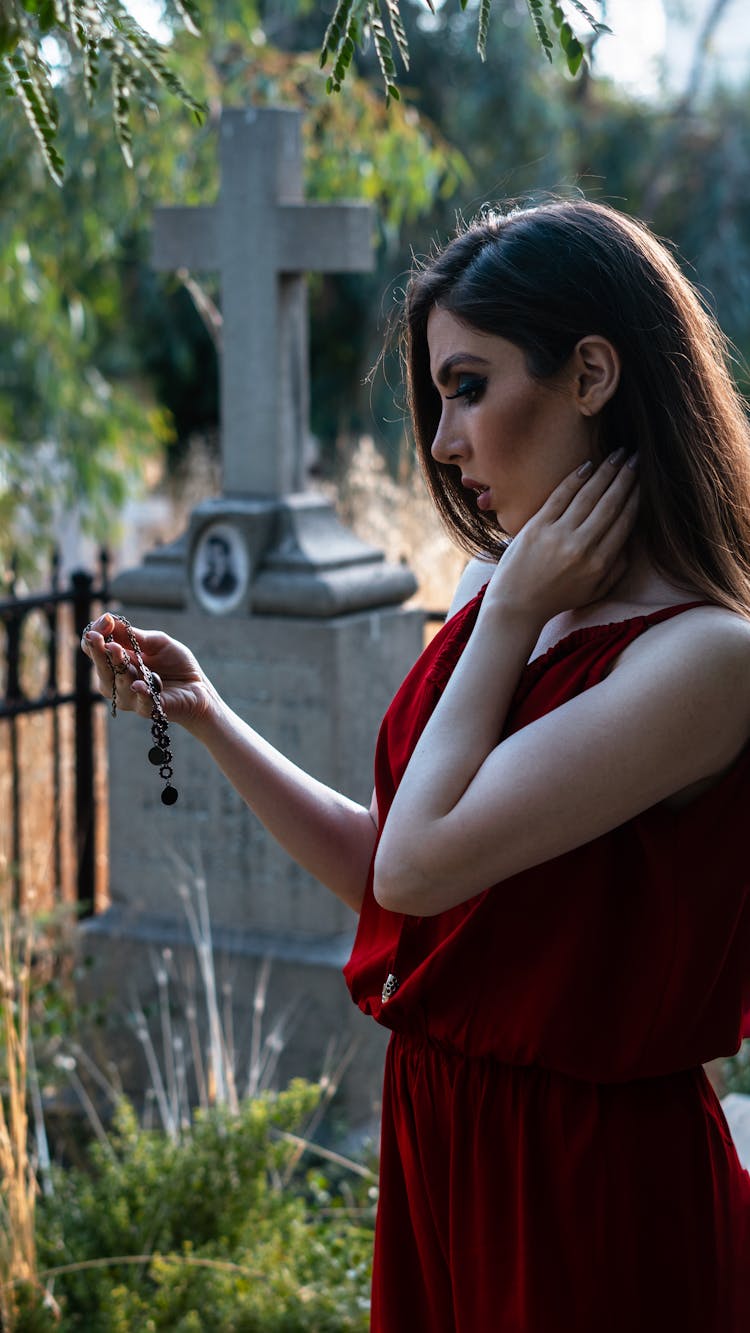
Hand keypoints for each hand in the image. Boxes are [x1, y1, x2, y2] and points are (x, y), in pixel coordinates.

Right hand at [81, 613, 217, 727]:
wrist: (198, 686)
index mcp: (117, 661)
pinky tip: (139, 685)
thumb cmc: (176, 663)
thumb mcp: (156, 642)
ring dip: (118, 669)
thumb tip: (107, 618)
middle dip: (99, 653)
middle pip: (100, 668)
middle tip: (98, 638)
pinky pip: (141, 703)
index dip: (94, 636)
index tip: (105, 622)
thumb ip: (132, 635)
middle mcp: (118, 680)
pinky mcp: (150, 709)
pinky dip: (141, 694)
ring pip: (116, 686)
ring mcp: (131, 697)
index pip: (95, 649)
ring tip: (120, 654)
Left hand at [486, 449, 638, 625]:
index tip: (645, 480)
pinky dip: (575, 479)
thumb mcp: (595, 592)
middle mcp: (582, 547)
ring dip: (606, 472)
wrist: (516, 605)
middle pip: (610, 504)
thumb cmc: (557, 599)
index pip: (624, 522)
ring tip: (618, 454)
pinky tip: (588, 465)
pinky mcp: (536, 527)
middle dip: (627, 478)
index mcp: (600, 563)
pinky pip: (560, 496)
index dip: (636, 497)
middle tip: (637, 458)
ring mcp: (558, 535)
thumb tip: (633, 542)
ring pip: (589, 496)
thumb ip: (617, 569)